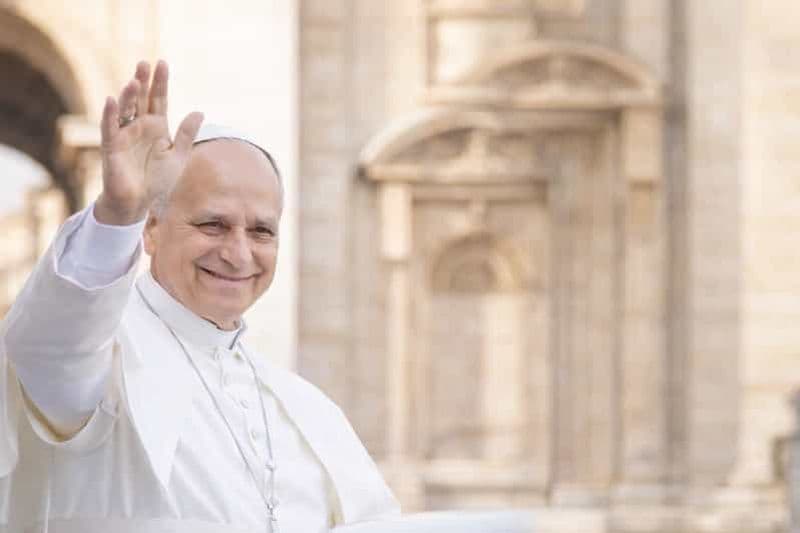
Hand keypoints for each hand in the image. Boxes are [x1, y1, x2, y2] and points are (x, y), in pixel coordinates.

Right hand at [95, 60, 203, 224]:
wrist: (140, 203)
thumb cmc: (158, 180)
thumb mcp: (178, 156)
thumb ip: (187, 134)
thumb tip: (199, 111)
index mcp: (157, 126)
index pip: (159, 99)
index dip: (160, 83)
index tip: (163, 63)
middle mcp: (139, 126)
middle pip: (141, 99)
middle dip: (143, 81)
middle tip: (145, 63)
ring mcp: (124, 134)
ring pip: (125, 109)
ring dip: (129, 95)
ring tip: (135, 81)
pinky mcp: (112, 146)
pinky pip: (110, 127)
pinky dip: (110, 114)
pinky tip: (112, 100)